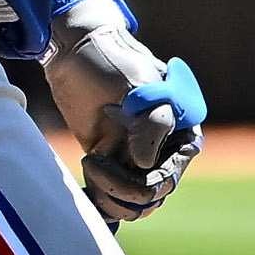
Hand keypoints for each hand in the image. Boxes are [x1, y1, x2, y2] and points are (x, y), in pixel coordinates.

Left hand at [44, 0, 206, 227]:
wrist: (74, 50)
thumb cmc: (113, 61)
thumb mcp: (140, 87)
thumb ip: (154, 124)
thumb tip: (144, 165)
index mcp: (179, 133)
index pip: (166, 179)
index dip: (140, 182)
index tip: (105, 159)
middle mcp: (160, 150)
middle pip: (149, 197)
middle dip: (121, 190)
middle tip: (92, 162)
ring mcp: (133, 157)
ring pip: (131, 203)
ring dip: (109, 199)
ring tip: (89, 167)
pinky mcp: (109, 160)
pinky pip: (109, 196)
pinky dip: (98, 203)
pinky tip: (81, 195)